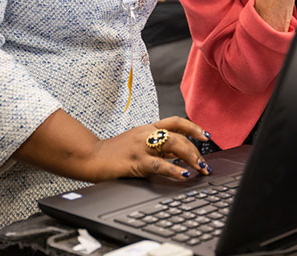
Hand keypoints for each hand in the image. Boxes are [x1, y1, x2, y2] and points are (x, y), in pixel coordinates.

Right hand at [86, 116, 212, 181]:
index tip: (206, 135)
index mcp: (147, 128)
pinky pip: (159, 164)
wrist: (90, 156)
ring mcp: (141, 146)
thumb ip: (156, 147)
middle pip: (178, 135)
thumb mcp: (137, 143)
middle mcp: (146, 133)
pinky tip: (184, 174)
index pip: (175, 122)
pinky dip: (174, 169)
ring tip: (200, 168)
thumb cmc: (113, 152)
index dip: (193, 127)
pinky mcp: (135, 161)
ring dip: (191, 157)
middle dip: (196, 149)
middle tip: (205, 163)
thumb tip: (178, 155)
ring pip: (173, 145)